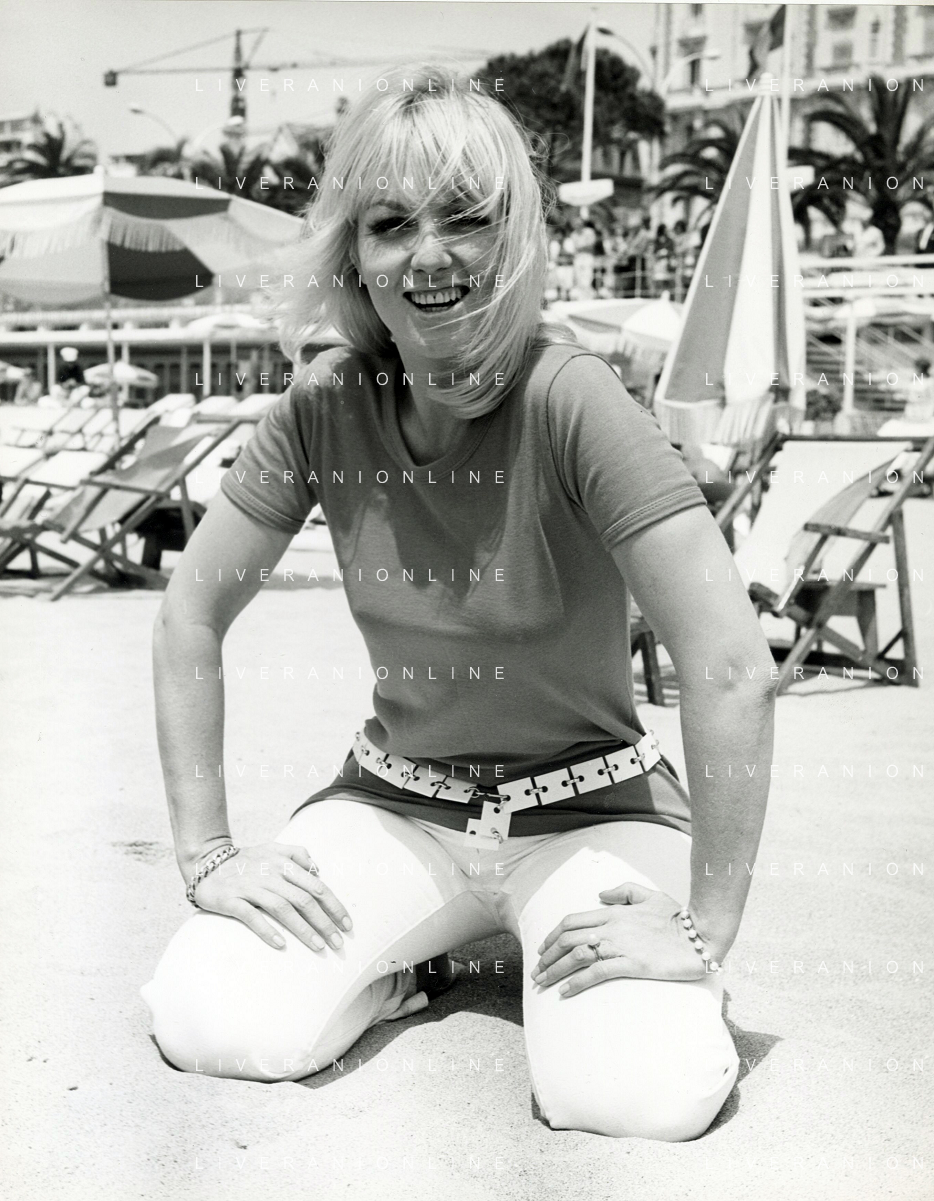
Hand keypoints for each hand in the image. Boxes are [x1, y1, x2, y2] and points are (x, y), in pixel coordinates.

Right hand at [190, 842, 352, 952]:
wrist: (205, 862)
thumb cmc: (246, 860)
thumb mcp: (273, 848)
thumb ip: (298, 854)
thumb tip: (319, 871)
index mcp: (283, 862)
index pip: (316, 886)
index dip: (334, 906)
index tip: (348, 924)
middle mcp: (270, 874)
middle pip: (304, 899)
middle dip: (324, 922)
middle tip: (338, 943)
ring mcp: (250, 886)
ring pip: (282, 908)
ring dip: (303, 929)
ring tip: (319, 947)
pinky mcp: (231, 900)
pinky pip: (251, 916)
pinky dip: (266, 930)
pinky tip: (280, 945)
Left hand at [531, 882, 707, 996]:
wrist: (701, 935)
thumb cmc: (677, 916)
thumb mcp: (649, 895)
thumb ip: (623, 892)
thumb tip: (600, 894)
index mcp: (613, 912)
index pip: (572, 921)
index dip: (552, 935)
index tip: (542, 949)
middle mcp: (612, 927)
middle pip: (568, 939)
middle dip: (547, 956)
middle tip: (536, 972)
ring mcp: (621, 946)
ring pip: (577, 956)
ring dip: (555, 970)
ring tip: (543, 984)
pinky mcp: (632, 965)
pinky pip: (597, 973)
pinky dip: (577, 982)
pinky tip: (566, 992)